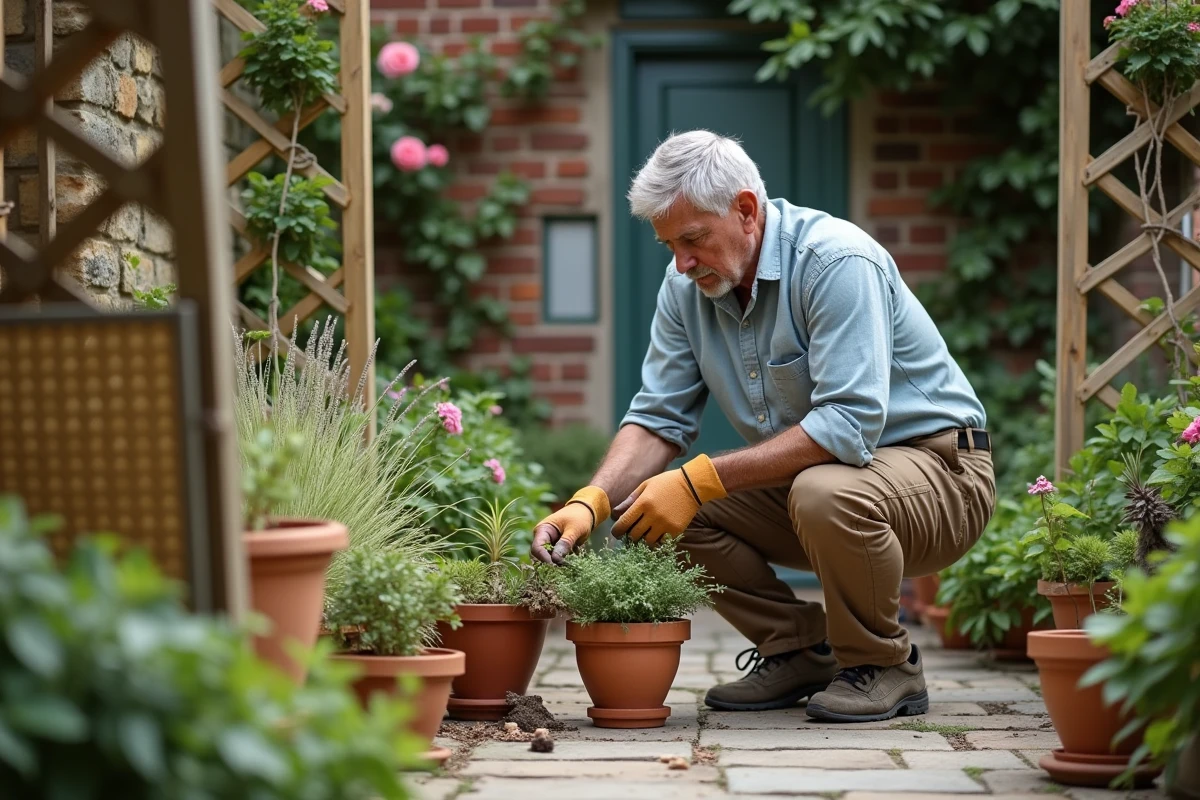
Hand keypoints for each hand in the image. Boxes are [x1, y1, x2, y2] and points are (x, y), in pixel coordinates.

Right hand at [530, 486, 610, 564]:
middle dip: (549, 564)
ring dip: (556, 566)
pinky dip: (562, 564)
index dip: (544, 559)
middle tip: (563, 570)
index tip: (555, 566)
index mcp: (542, 530)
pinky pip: (555, 560)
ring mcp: (548, 545)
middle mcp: (542, 538)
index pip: (537, 548)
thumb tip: (556, 559)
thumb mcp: (574, 529)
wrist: (586, 513)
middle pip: (538, 557)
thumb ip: (565, 543)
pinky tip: (572, 565)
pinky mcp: (555, 550)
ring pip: (547, 560)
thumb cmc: (579, 517)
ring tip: (569, 567)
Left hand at [611, 455, 725, 543]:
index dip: (617, 531)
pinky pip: (662, 542)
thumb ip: (631, 499)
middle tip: (631, 534)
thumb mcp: (646, 485)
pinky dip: (658, 540)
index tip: (616, 533)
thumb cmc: (667, 482)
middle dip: (630, 536)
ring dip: (644, 540)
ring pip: (648, 541)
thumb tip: (617, 512)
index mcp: (643, 503)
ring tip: (645, 535)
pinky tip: (657, 534)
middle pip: (634, 535)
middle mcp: (653, 516)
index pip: (624, 523)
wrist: (692, 485)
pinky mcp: (676, 530)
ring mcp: (665, 524)